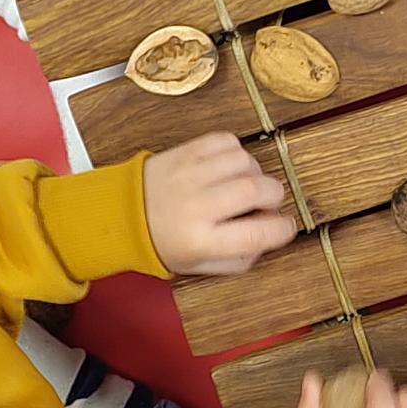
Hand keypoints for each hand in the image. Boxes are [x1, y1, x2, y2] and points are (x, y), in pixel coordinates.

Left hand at [143, 131, 295, 274]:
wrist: (120, 216)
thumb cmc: (164, 243)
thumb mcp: (200, 266)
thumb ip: (240, 260)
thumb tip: (270, 239)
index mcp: (202, 240)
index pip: (259, 233)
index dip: (283, 228)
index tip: (286, 226)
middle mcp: (197, 205)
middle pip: (257, 190)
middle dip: (274, 196)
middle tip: (266, 203)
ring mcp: (191, 174)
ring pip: (245, 162)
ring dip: (255, 172)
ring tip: (243, 183)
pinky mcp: (185, 152)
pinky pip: (226, 141)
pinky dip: (236, 152)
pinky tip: (228, 167)